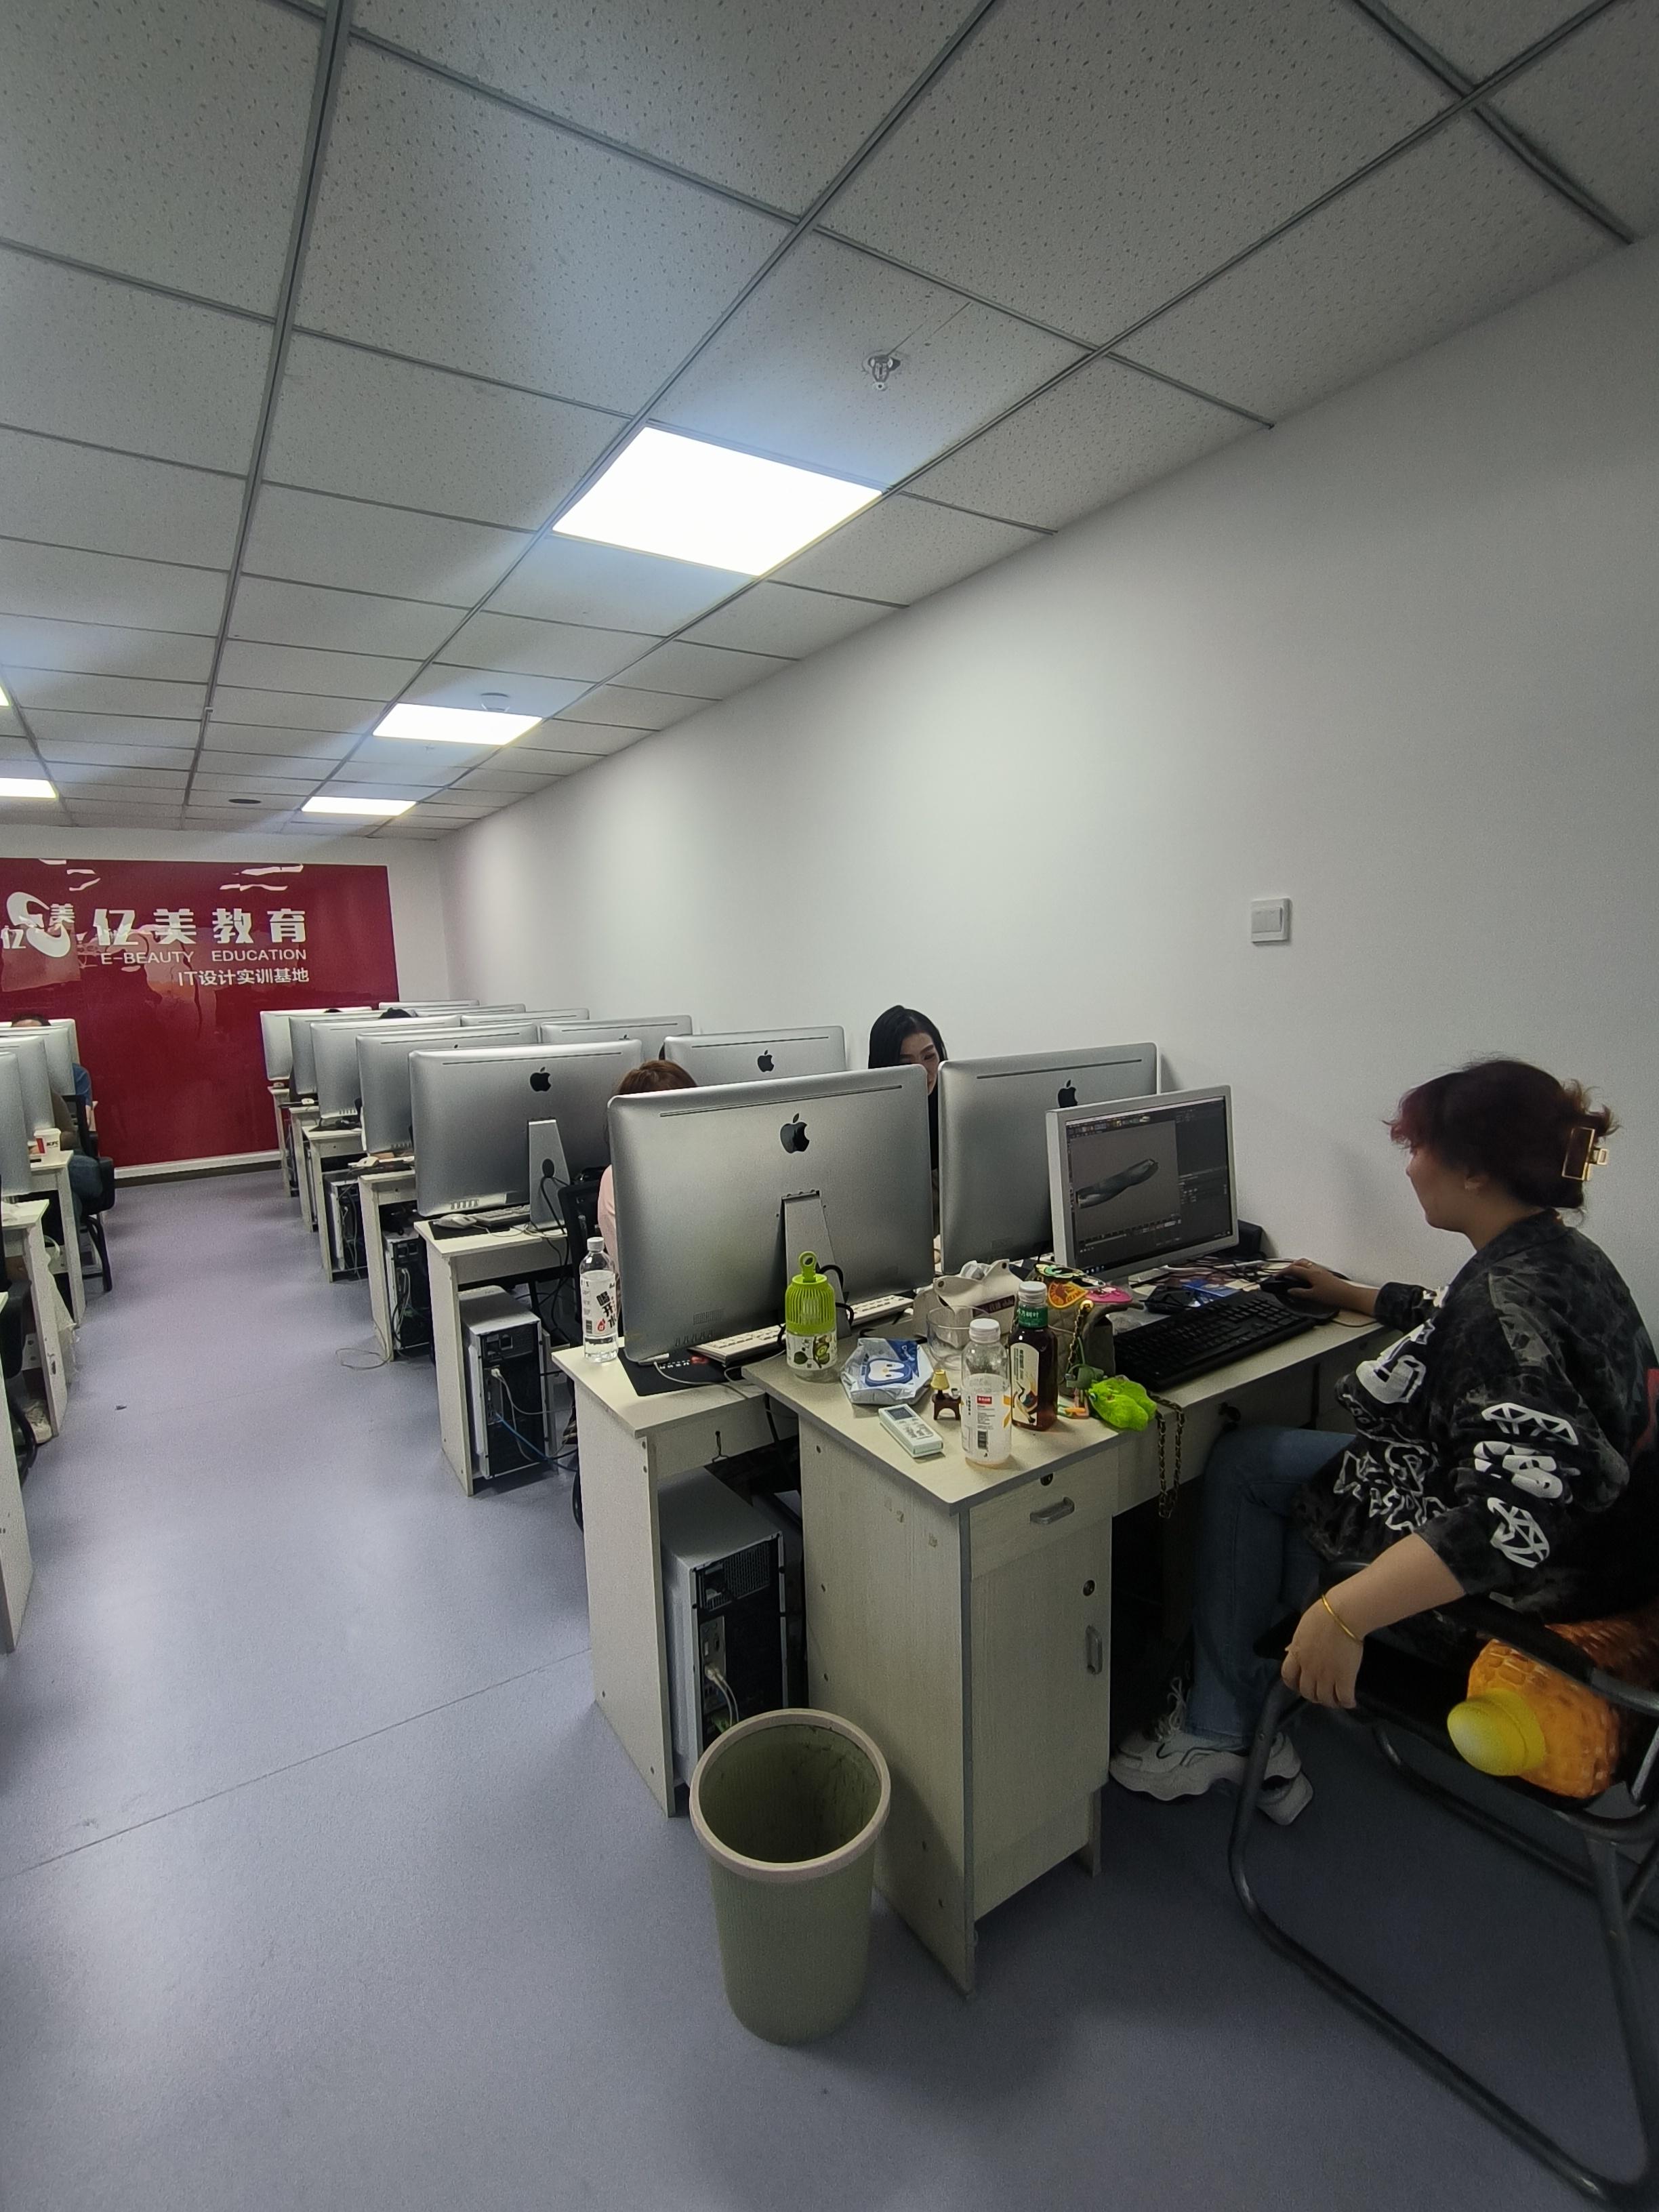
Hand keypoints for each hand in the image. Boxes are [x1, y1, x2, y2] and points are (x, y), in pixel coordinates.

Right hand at [1276, 1259, 1367, 1311]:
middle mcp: (1316, 1269)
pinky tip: (1306, 1278)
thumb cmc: (1334, 1295)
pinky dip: (1305, 1269)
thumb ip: (1300, 1293)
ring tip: (1293, 1274)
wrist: (1348, 1295)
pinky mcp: (1326, 1274)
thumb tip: (1290, 1291)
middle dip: (1289, 1266)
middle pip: (1299, 1262)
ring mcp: (1321, 1271)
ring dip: (1297, 1266)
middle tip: (1283, 1273)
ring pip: (1306, 1264)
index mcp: (1311, 1273)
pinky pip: (1312, 1268)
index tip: (1276, 1276)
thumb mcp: (1313, 1296)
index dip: (1282, 1272)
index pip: (1293, 1269)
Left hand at [1281, 1594, 1363, 1708]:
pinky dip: (1347, 1703)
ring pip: (1324, 1699)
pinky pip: (1344, 1698)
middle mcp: (1309, 1669)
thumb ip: (1297, 1644)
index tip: (1299, 1686)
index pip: (1288, 1676)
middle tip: (1321, 1693)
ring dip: (1330, 1702)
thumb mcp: (1302, 1629)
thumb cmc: (1322, 1615)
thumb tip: (1291, 1650)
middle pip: (1307, 1692)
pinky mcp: (1344, 1678)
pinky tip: (1351, 1702)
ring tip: (1336, 1699)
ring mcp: (1326, 1675)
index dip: (1293, 1685)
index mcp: (1297, 1654)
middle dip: (1313, 1696)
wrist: (1342, 1615)